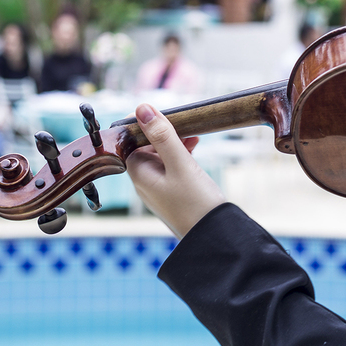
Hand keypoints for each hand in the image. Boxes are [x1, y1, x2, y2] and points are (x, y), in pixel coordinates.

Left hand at [125, 103, 225, 238]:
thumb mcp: (180, 163)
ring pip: (160, 156)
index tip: (159, 112)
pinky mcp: (173, 193)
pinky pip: (171, 167)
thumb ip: (162, 135)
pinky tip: (194, 150)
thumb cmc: (196, 202)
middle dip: (163, 132)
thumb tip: (142, 108)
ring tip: (193, 136)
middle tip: (183, 123)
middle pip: (146, 147)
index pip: (131, 141)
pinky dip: (180, 155)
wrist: (214, 237)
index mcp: (139, 174)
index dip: (143, 125)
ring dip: (174, 143)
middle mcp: (145, 182)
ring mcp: (159, 189)